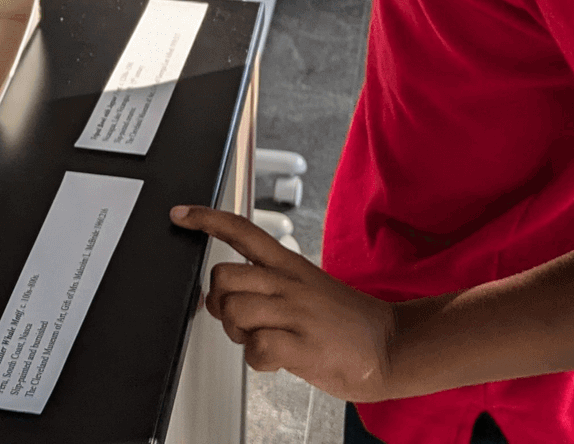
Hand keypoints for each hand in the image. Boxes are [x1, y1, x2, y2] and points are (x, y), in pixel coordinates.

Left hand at [172, 205, 401, 401]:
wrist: (393, 345)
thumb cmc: (346, 321)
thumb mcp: (308, 286)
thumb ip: (269, 285)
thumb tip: (227, 295)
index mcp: (290, 265)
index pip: (243, 231)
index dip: (207, 219)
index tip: (180, 215)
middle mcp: (289, 284)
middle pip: (224, 275)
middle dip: (218, 301)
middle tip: (236, 317)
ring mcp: (296, 314)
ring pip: (234, 310)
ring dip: (236, 333)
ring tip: (260, 339)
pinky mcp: (304, 347)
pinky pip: (257, 348)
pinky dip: (257, 359)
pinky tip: (274, 359)